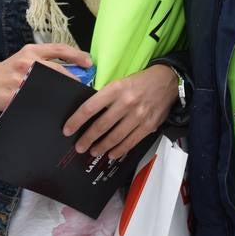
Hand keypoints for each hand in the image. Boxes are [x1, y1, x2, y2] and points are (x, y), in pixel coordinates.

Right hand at [0, 44, 88, 111]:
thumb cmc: (9, 69)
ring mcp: (22, 80)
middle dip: (74, 79)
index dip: (77, 55)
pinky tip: (54, 108)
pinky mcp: (16, 95)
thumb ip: (45, 59)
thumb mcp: (25, 56)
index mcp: (32, 50)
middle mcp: (28, 62)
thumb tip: (72, 69)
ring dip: (63, 93)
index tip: (89, 63)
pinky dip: (48, 104)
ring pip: (50, 86)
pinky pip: (38, 101)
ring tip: (70, 98)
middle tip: (82, 87)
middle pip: (59, 70)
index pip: (59, 49)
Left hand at [62, 64, 176, 159]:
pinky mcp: (148, 126)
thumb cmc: (139, 82)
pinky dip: (119, 150)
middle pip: (101, 125)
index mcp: (115, 89)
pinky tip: (111, 154)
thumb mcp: (120, 83)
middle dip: (87, 139)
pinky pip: (130, 142)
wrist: (167, 81)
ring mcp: (138, 116)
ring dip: (101, 147)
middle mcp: (126, 103)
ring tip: (93, 151)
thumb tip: (89, 115)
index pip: (90, 107)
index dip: (76, 121)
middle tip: (79, 147)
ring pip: (115, 137)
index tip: (67, 130)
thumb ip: (106, 98)